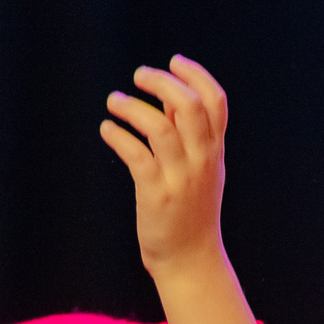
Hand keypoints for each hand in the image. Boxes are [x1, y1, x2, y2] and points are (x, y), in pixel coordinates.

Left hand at [99, 56, 228, 274]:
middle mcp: (201, 161)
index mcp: (214, 152)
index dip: (195, 75)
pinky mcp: (157, 195)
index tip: (173, 62)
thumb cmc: (192, 212)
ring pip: (159, 128)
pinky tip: (108, 130)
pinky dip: (119, 136)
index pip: (216, 102)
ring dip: (132, 107)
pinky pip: (136, 155)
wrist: (191, 260)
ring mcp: (180, 179)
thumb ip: (188, 135)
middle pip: (189, 107)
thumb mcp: (201, 171)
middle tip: (139, 76)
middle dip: (162, 83)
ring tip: (114, 101)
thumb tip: (168, 99)